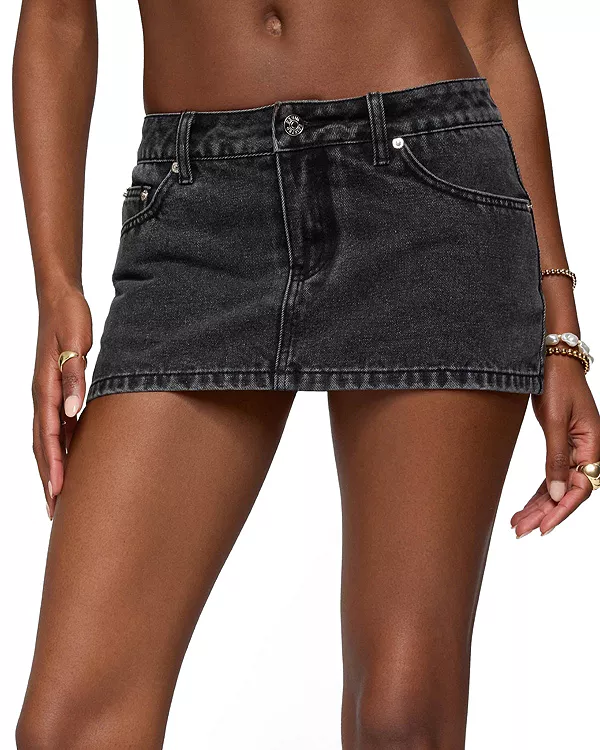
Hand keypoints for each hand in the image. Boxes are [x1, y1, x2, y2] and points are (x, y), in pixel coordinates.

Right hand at [32, 287, 91, 519]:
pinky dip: (58, 448)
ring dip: (51, 467)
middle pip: (40, 445)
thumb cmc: (70, 318)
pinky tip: (69, 461)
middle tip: (55, 511)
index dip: (54, 464)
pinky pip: (54, 427)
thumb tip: (71, 410)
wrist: (59, 299)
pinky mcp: (54, 390)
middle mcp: (41, 395)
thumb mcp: (76, 342)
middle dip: (48, 477)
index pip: (48, 434)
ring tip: (59, 496)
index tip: (59, 491)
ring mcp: (46, 394)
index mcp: (45, 387)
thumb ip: (74, 375)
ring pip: (45, 439)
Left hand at [511, 355, 599, 536]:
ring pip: (558, 487)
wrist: (551, 357)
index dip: (561, 510)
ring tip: (517, 525)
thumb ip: (557, 457)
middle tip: (520, 531)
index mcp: (593, 445)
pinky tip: (525, 507)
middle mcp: (587, 451)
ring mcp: (576, 450)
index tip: (543, 527)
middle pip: (567, 492)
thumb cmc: (557, 382)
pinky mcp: (562, 446)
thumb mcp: (554, 420)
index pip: (581, 488)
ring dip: (538, 507)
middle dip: (544, 514)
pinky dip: (538, 492)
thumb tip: (556, 494)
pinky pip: (552, 476)